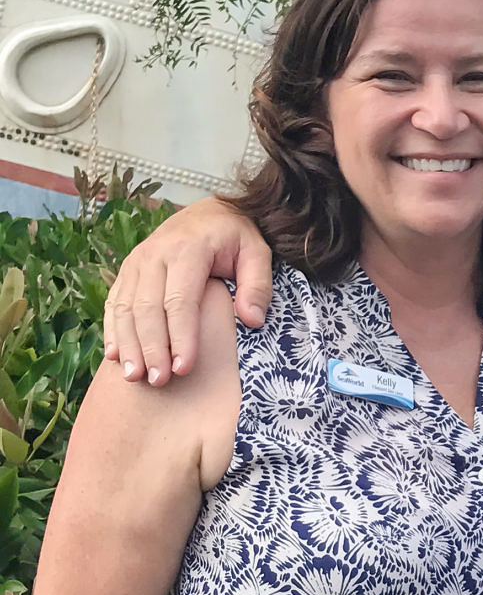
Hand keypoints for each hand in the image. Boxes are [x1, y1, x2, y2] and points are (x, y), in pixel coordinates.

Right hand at [104, 199, 271, 383]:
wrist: (209, 212)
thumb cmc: (236, 237)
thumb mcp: (257, 252)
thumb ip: (258, 285)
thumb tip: (252, 320)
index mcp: (187, 249)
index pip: (180, 300)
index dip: (180, 336)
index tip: (183, 368)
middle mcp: (154, 254)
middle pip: (147, 308)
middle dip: (152, 348)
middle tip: (159, 381)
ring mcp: (136, 262)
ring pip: (126, 308)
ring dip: (128, 345)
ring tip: (135, 378)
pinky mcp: (127, 270)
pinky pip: (115, 302)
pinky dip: (113, 330)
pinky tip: (115, 357)